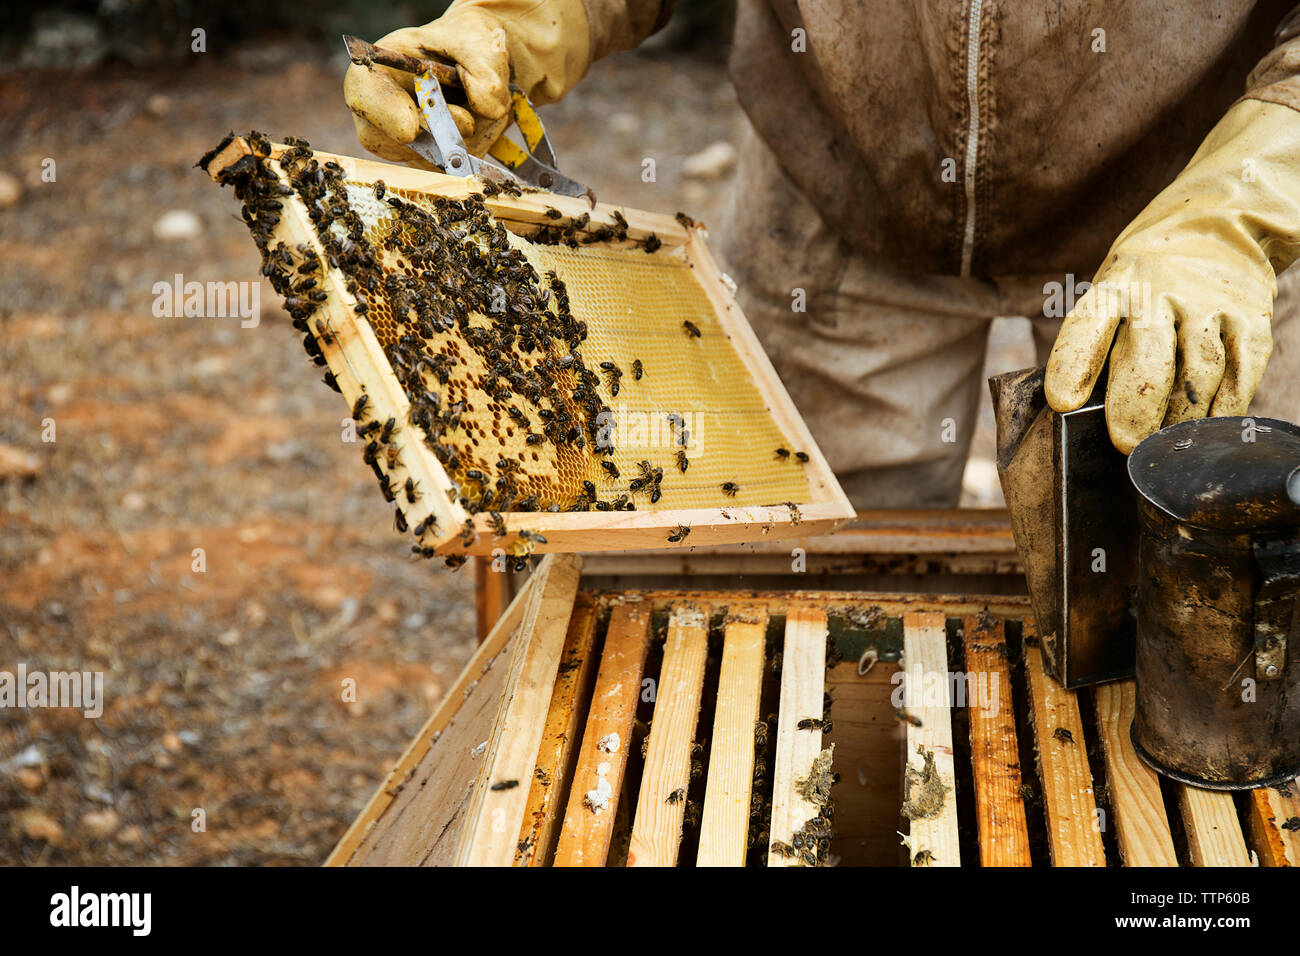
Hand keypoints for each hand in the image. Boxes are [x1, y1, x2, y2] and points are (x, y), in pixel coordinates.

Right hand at [343, 0, 591, 167]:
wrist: (515, 63)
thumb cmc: (488, 39)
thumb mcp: (486, 41)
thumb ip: (484, 70)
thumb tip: (486, 107)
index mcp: (388, 66)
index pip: (362, 93)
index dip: (381, 114)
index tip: (414, 126)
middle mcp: (394, 105)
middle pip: (385, 139)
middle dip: (427, 139)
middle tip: (463, 125)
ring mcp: (418, 138)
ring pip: (425, 161)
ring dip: (460, 147)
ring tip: (484, 115)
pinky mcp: (445, 160)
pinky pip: (454, 173)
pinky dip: (476, 160)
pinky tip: (492, 133)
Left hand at [1046, 100, 1299, 452]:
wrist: (1217, 224)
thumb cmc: (1145, 281)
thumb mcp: (1111, 293)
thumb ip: (1098, 344)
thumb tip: (1079, 414)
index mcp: (1115, 287)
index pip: (1088, 325)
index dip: (1074, 365)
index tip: (1063, 402)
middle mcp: (1162, 293)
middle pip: (1149, 355)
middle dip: (1135, 405)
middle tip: (1124, 443)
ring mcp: (1211, 306)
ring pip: (1198, 371)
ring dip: (1179, 416)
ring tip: (1161, 444)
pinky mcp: (1250, 321)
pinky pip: (1240, 373)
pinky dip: (1223, 408)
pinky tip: (1204, 429)